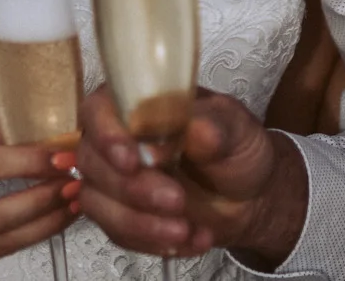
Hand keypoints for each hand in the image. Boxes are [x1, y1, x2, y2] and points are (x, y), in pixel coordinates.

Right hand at [74, 87, 307, 267]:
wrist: (251, 195)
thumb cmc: (237, 148)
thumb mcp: (238, 128)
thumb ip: (215, 125)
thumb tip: (195, 130)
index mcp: (139, 103)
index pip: (99, 110)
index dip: (106, 135)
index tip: (131, 161)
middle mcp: (117, 139)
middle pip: (93, 162)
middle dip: (134, 189)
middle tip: (177, 200)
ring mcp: (115, 180)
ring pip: (98, 203)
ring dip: (141, 222)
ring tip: (186, 229)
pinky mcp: (121, 216)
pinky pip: (119, 233)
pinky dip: (153, 241)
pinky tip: (190, 238)